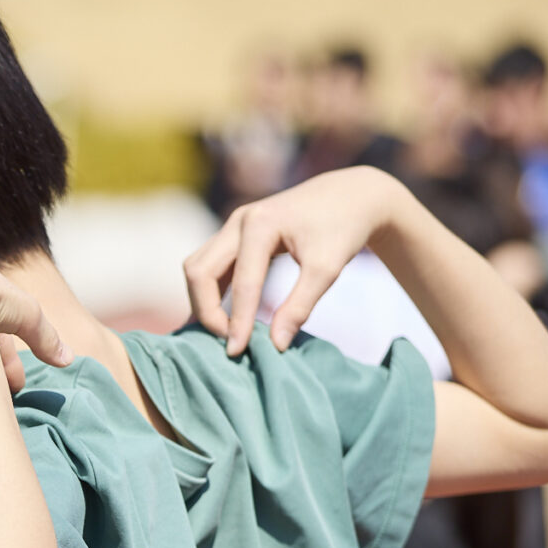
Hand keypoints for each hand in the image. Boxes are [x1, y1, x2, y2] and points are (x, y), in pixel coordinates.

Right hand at [183, 167, 406, 355]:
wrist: (350, 195)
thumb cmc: (343, 230)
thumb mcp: (328, 269)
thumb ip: (299, 306)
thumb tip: (275, 345)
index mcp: (262, 224)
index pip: (242, 282)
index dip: (238, 320)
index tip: (238, 351)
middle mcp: (239, 221)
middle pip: (199, 271)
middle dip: (206, 310)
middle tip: (226, 341)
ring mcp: (232, 225)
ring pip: (196, 267)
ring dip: (202, 301)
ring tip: (222, 331)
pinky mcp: (234, 234)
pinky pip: (208, 265)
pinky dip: (209, 291)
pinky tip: (220, 316)